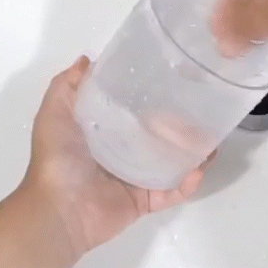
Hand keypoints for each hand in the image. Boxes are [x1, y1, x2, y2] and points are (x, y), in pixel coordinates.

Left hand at [22, 56, 212, 256]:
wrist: (60, 208)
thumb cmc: (58, 158)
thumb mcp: (55, 112)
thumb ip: (68, 85)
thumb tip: (88, 59)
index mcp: (105, 131)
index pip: (136, 110)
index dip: (157, 97)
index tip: (179, 82)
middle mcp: (123, 152)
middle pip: (160, 135)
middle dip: (183, 125)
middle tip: (205, 113)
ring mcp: (137, 178)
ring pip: (173, 162)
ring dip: (194, 153)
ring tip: (211, 142)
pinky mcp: (145, 201)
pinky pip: (173, 192)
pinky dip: (188, 183)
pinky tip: (197, 169)